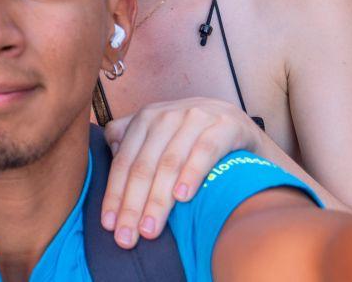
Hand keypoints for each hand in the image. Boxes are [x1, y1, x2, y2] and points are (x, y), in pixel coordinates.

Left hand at [101, 97, 265, 247]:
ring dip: (158, 199)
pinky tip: (182, 197)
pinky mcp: (226, 124)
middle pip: (144, 165)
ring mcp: (198, 116)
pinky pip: (205, 151)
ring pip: (170, 162)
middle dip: (132, 204)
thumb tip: (109, 154)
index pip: (124, 160)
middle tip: (127, 237)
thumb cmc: (194, 140)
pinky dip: (192, 174)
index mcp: (147, 117)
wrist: (243, 128)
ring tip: (150, 229)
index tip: (108, 225)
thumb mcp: (161, 136)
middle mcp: (169, 114)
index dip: (114, 194)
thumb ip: (131, 140)